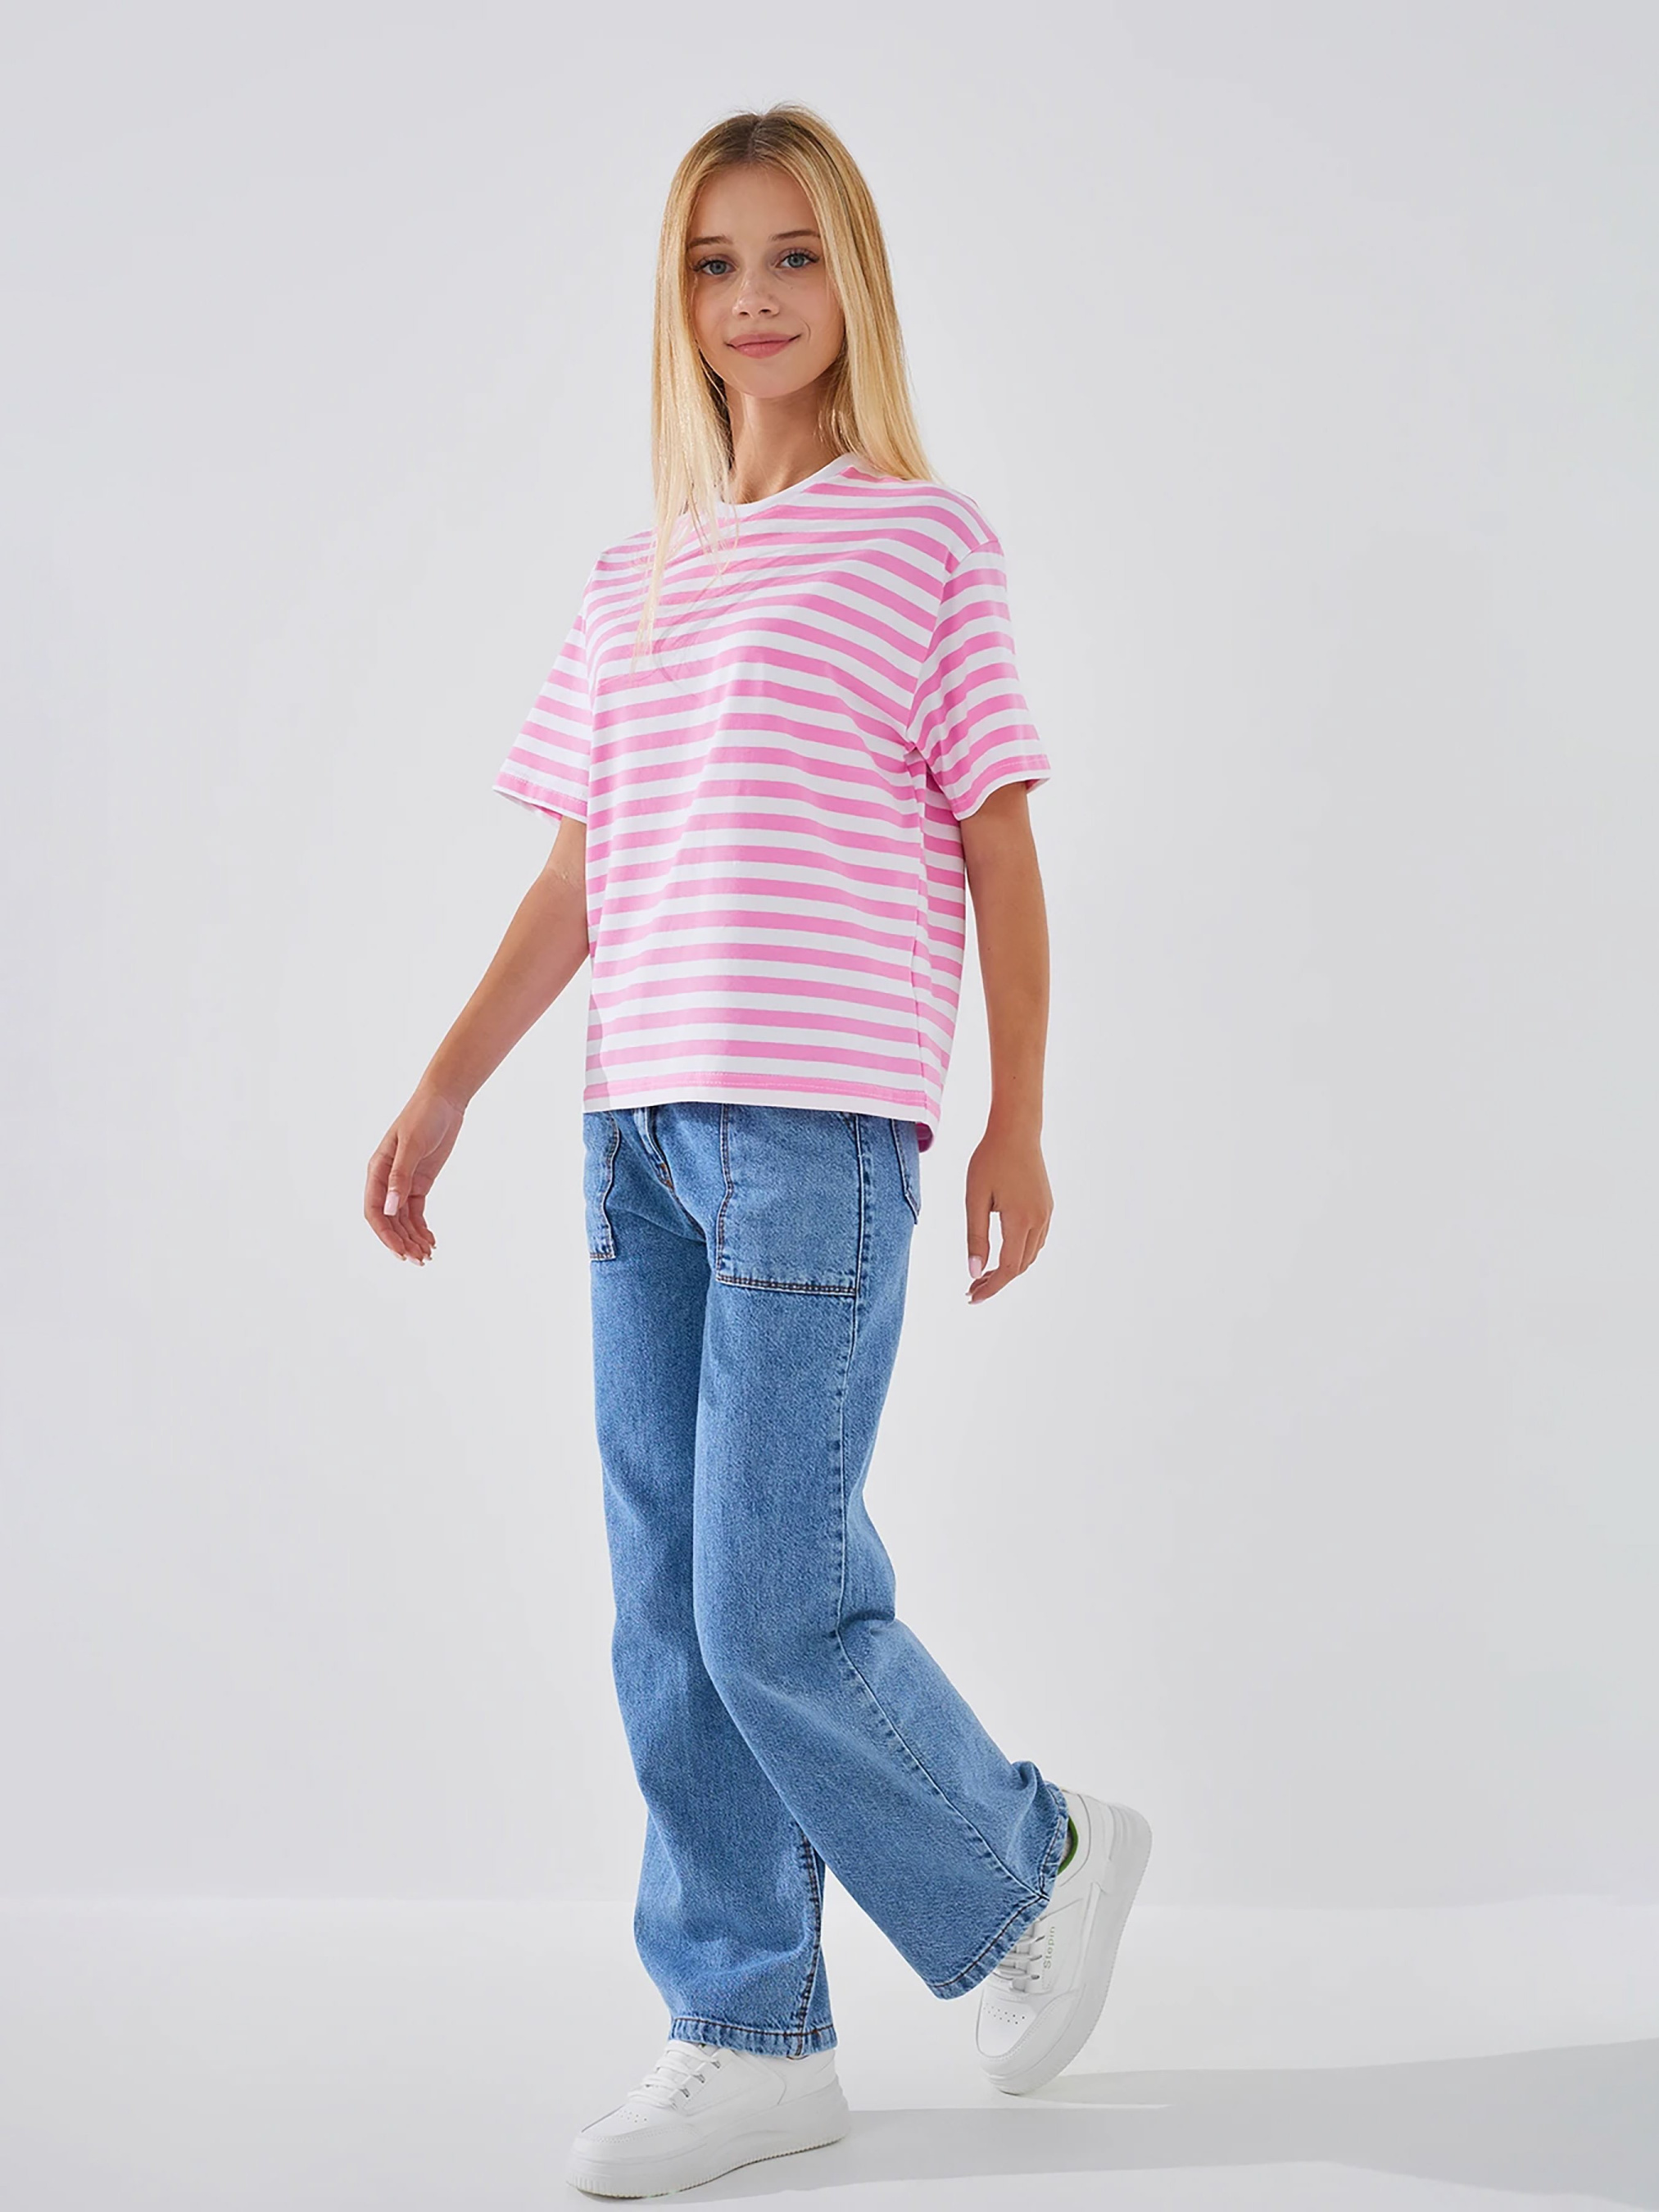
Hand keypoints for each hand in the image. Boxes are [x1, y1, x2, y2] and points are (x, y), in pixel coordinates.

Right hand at [364, 1086, 465, 1263]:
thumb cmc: (423, 1116)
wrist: (444, 1101)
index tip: (400, 1251)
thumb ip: (401, 1177)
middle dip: (401, 1242)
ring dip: (412, 1239)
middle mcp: (387, 1180)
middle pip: (389, 1220)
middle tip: (418, 1260)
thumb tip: (390, 1208)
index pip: (374, 1210)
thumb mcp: (412, 1145)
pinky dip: (421, 1228)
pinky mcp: (419, 1183)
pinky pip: (415, 1212)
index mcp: (377, 1170)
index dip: (385, 1234)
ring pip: (402, 1220)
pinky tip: (430, 1241)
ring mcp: (403, 1183)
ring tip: (426, 1256)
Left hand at [964, 1125, 1051, 1302]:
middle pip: (1021, 1265)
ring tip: (982, 1275)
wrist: (1016, 1131)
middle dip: (997, 1281)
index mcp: (1020, 1220)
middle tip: (971, 1288)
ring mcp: (1046, 1213)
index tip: (972, 1298)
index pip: (1008, 1268)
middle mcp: (1038, 1220)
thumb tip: (974, 1271)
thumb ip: (976, 1236)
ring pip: (1030, 1255)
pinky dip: (1019, 1254)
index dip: (991, 1287)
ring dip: (1009, 1269)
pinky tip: (1001, 1253)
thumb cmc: (990, 1160)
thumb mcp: (975, 1198)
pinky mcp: (1046, 1206)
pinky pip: (1035, 1240)